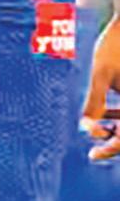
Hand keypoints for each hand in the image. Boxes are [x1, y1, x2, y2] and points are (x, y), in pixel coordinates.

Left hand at [81, 14, 119, 161]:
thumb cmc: (115, 45)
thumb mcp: (101, 73)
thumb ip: (94, 100)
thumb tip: (84, 126)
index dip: (112, 149)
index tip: (92, 155)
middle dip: (114, 142)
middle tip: (93, 154)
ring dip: (116, 129)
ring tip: (95, 133)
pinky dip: (118, 114)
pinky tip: (101, 114)